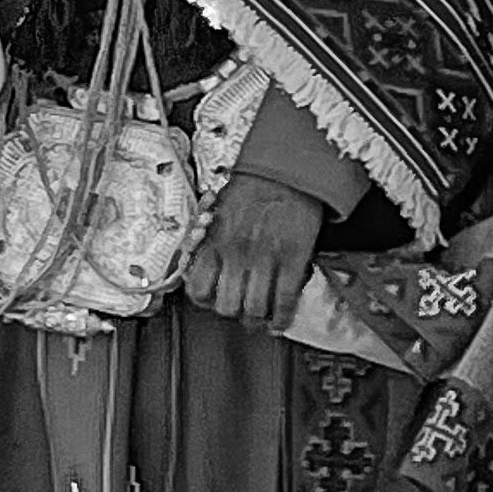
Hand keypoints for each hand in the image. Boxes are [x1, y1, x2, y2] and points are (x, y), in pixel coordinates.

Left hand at [182, 169, 325, 328]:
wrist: (288, 169)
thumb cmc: (255, 186)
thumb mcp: (220, 213)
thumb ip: (213, 242)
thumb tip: (210, 267)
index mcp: (214, 242)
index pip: (198, 290)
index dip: (206, 301)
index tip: (214, 300)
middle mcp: (236, 254)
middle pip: (227, 306)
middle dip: (234, 313)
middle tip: (241, 310)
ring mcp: (266, 259)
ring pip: (255, 310)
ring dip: (258, 319)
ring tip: (261, 317)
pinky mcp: (294, 260)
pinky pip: (285, 301)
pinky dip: (283, 318)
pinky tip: (280, 322)